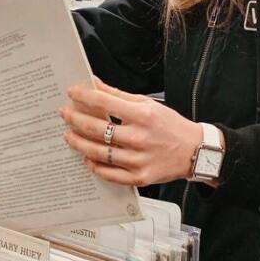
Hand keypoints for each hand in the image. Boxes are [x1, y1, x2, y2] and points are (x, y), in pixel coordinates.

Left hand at [59, 79, 207, 186]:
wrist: (195, 151)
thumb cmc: (171, 126)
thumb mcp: (147, 104)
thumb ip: (118, 95)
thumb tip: (94, 84)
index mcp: (143, 116)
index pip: (105, 103)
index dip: (84, 96)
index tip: (71, 93)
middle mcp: (140, 138)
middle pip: (96, 129)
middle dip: (75, 119)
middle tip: (64, 114)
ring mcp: (139, 160)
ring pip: (99, 152)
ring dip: (79, 143)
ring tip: (69, 136)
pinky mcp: (140, 177)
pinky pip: (110, 173)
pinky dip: (95, 166)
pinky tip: (86, 157)